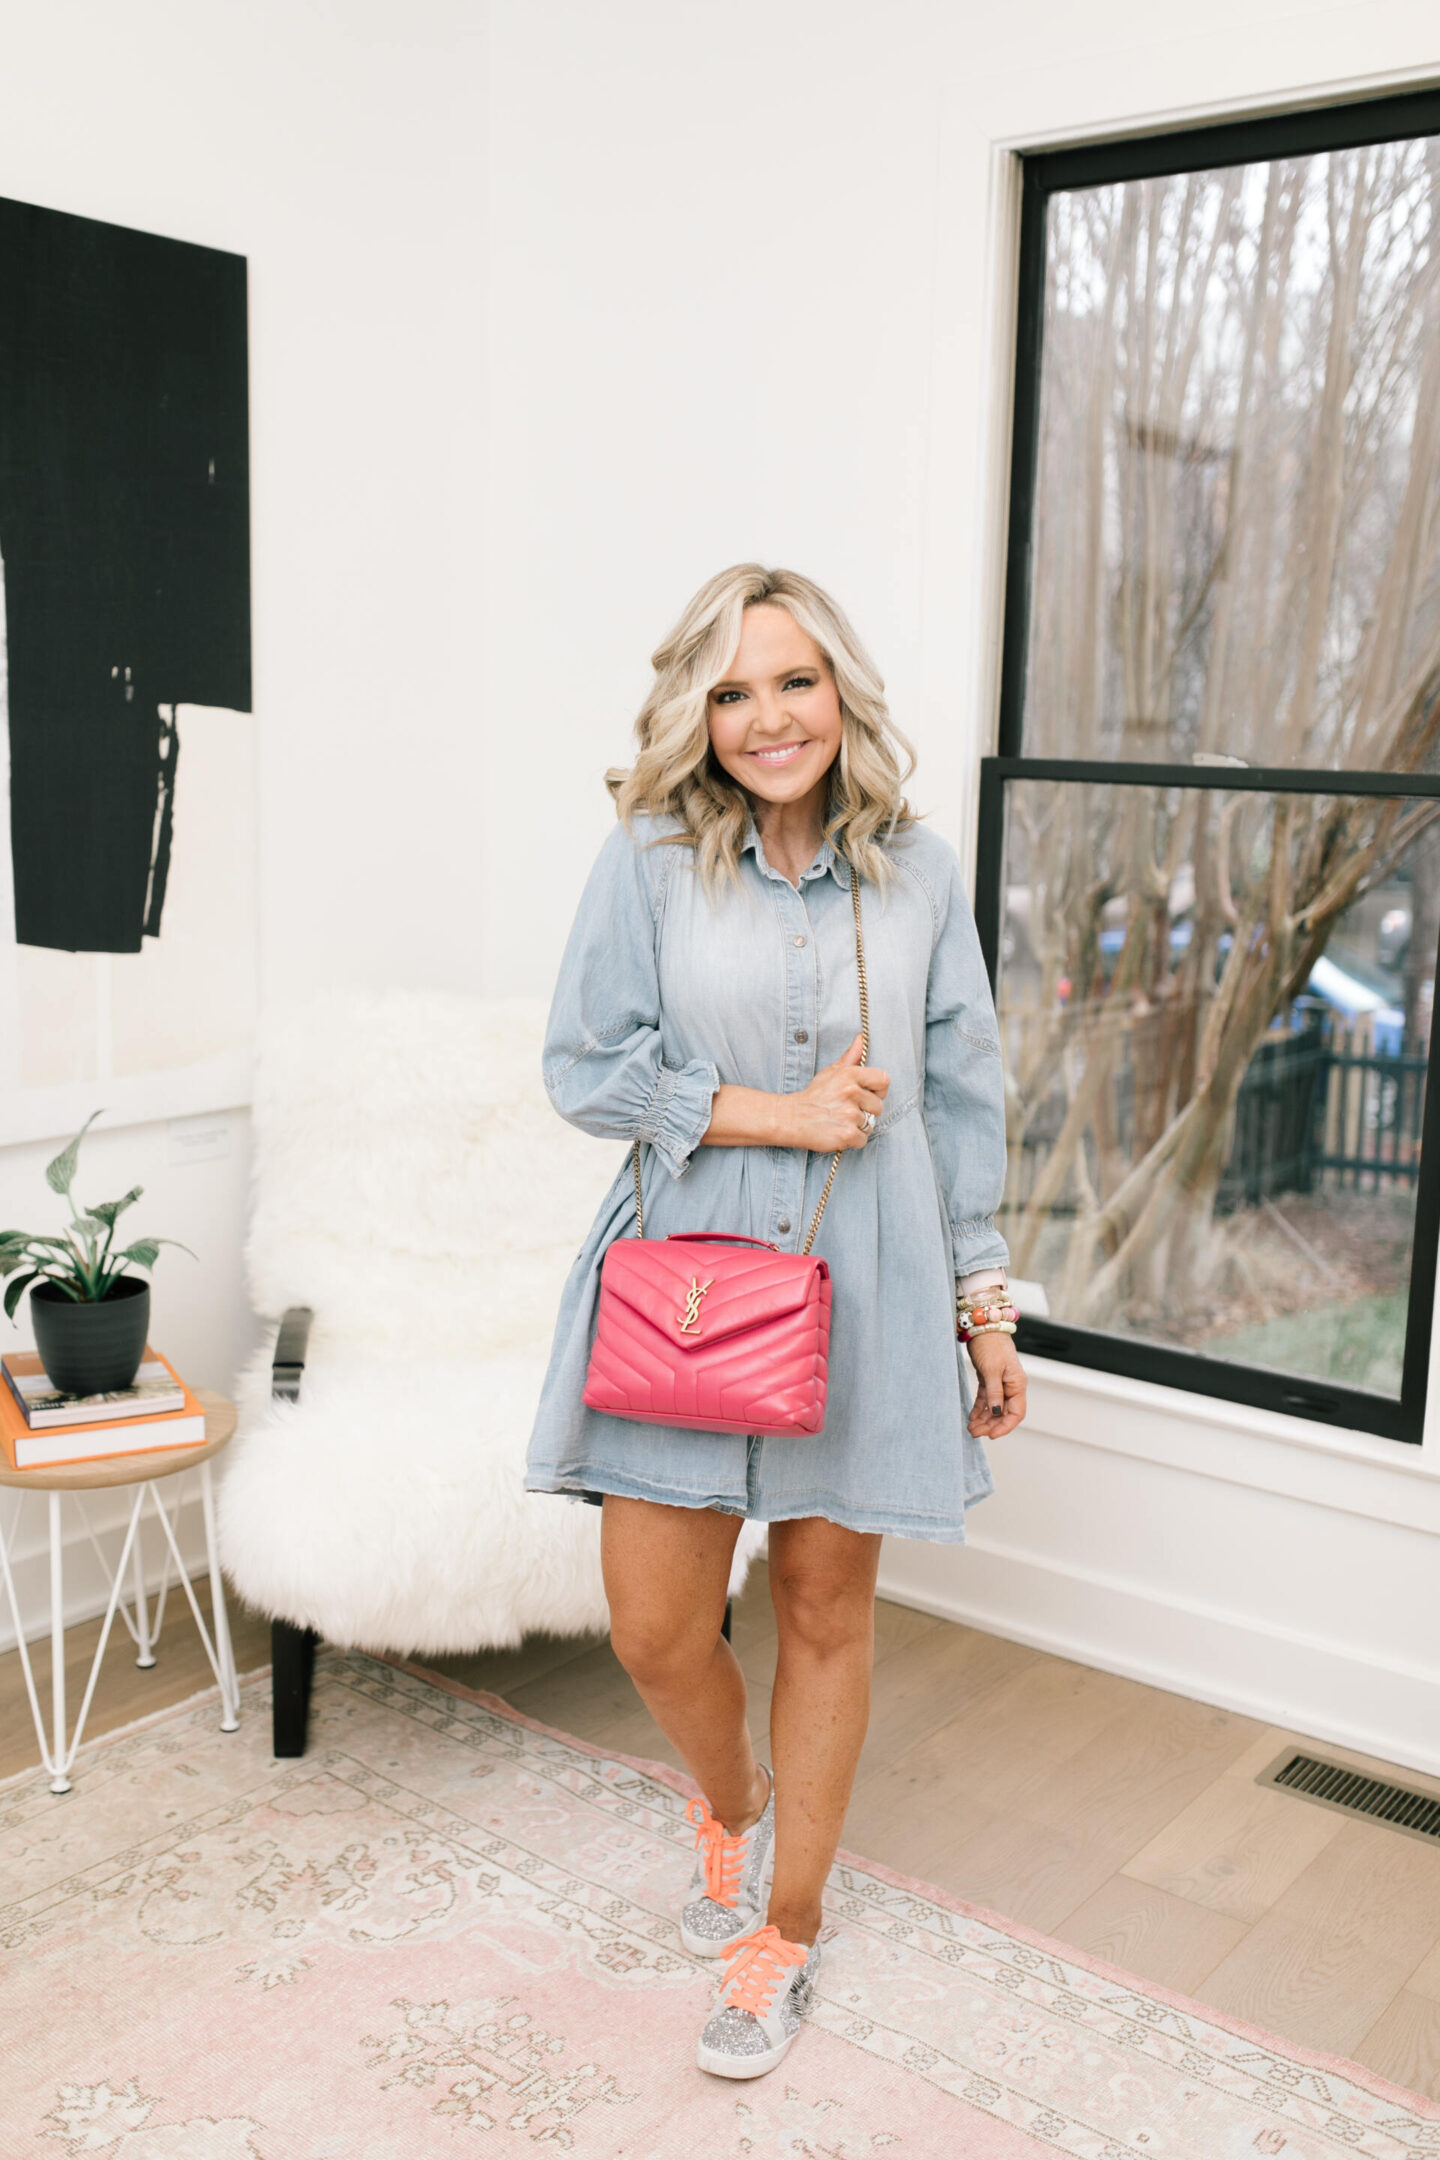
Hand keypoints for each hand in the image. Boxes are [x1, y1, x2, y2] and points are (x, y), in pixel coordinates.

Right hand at [785, 1035, 888, 1151]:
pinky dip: (852, 1141)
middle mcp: (851, 1093)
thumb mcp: (831, 1072)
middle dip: (866, 1112)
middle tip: (847, 1111)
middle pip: (879, 1106)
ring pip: (870, 1124)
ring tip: (840, 1122)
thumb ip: (850, 1057)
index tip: (866, 1095)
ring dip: (858, 1127)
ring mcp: (849, 1115)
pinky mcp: (846, 1134)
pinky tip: (838, 1133)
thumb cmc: (813, 1096)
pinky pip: (863, 1140)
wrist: (791, 1118)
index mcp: (850, 1075)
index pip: (884, 1080)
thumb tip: (862, 1038)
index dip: (878, 1090)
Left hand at [966, 1331, 1026, 1439]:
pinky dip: (980, 1409)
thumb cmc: (990, 1344)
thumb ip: (994, 1392)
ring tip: (972, 1428)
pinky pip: (986, 1399)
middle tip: (975, 1432)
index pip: (1016, 1413)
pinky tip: (972, 1417)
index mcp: (1017, 1384)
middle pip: (1004, 1413)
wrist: (983, 1326)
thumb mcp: (991, 1370)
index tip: (991, 1435)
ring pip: (994, 1408)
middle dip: (991, 1425)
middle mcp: (1011, 1386)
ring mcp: (1001, 1383)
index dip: (1005, 1427)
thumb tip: (996, 1412)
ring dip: (984, 1419)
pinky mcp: (990, 1379)